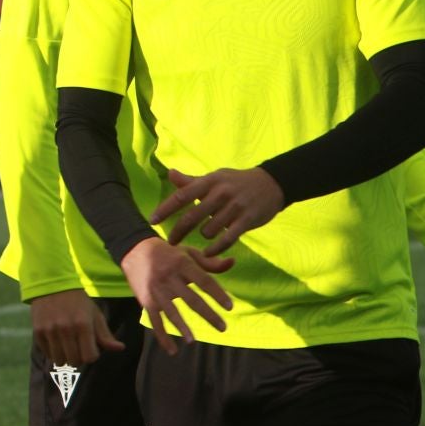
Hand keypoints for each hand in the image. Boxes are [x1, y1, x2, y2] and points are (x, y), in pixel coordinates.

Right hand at [30, 289, 124, 366]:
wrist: (52, 285)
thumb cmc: (78, 302)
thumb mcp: (95, 315)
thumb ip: (105, 335)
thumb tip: (121, 348)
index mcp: (84, 325)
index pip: (90, 357)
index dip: (92, 354)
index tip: (90, 347)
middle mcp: (66, 329)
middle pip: (75, 361)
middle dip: (79, 357)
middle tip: (78, 347)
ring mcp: (50, 331)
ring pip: (60, 361)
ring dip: (65, 357)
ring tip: (67, 346)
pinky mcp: (38, 332)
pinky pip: (47, 354)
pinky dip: (53, 352)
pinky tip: (56, 341)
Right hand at [119, 237, 234, 355]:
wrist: (135, 250)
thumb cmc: (168, 252)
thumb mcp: (188, 252)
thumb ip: (210, 262)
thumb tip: (232, 262)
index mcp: (183, 264)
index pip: (204, 281)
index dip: (217, 294)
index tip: (230, 307)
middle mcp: (169, 278)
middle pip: (192, 299)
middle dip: (208, 315)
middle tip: (222, 327)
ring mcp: (157, 291)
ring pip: (172, 312)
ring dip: (182, 327)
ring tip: (193, 341)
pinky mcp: (146, 301)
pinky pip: (155, 321)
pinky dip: (162, 336)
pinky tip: (172, 349)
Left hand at [151, 167, 283, 255]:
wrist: (272, 184)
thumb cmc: (236, 182)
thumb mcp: (215, 178)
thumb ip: (192, 181)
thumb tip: (170, 173)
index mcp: (210, 181)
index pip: (182, 195)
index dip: (166, 209)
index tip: (152, 220)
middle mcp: (221, 192)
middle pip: (192, 217)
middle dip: (178, 232)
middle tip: (170, 241)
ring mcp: (235, 206)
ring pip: (209, 230)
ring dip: (204, 236)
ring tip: (206, 234)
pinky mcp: (247, 220)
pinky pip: (226, 239)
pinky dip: (215, 248)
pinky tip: (208, 252)